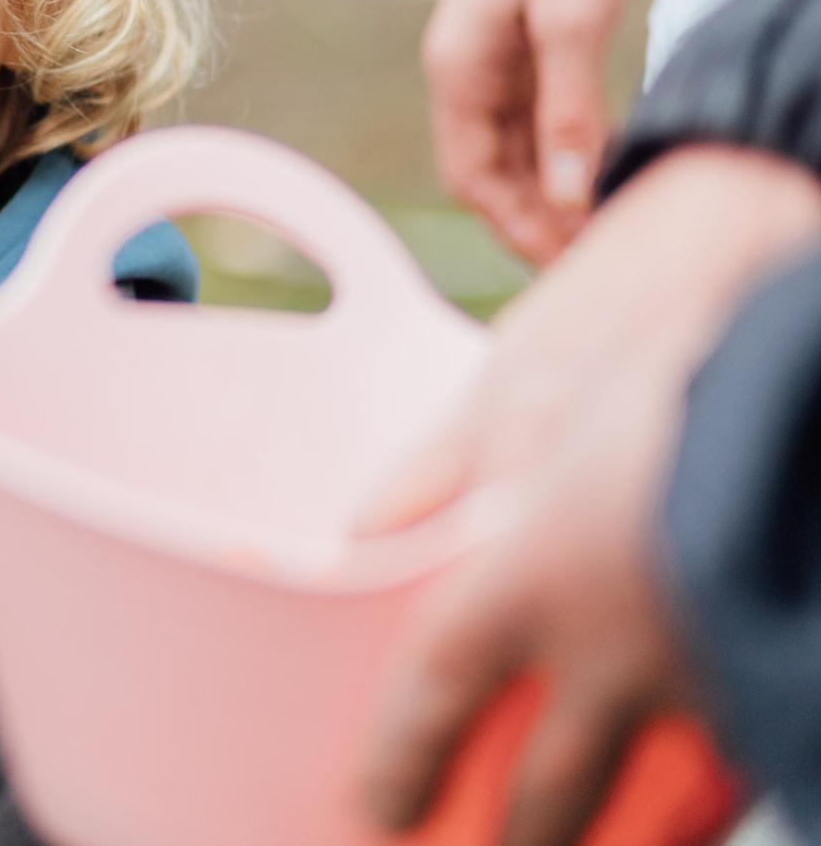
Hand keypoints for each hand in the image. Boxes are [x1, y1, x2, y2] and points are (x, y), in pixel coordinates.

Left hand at [361, 145, 820, 845]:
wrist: (815, 336)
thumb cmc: (660, 343)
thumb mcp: (522, 388)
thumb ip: (436, 474)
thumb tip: (357, 534)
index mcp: (528, 572)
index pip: (433, 699)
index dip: (397, 765)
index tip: (375, 810)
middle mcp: (620, 644)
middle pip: (549, 789)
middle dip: (514, 836)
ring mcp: (724, 670)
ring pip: (667, 806)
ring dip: (627, 835)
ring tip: (599, 845)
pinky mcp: (794, 668)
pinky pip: (748, 759)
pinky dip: (717, 789)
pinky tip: (698, 801)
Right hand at [423, 0, 643, 261]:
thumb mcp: (571, 16)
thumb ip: (566, 108)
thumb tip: (565, 195)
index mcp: (457, 68)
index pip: (472, 178)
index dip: (516, 228)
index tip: (573, 262)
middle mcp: (465, 69)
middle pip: (489, 171)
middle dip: (534, 221)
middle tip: (598, 256)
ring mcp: (493, 54)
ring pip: (514, 147)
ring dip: (551, 189)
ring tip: (606, 221)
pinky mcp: (525, 38)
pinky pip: (537, 116)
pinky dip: (564, 150)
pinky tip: (603, 163)